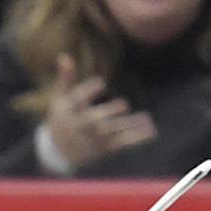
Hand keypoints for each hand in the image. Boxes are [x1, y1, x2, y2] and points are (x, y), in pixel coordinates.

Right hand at [42, 54, 156, 171]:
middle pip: (95, 120)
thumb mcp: (60, 100)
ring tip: (145, 118)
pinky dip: (138, 138)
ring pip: (113, 130)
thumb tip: (64, 56)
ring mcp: (94, 138)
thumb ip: (66, 79)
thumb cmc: (62, 120)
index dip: (89, 92)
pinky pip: (123, 143)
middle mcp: (82, 126)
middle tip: (122, 106)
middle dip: (109, 113)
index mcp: (69, 112)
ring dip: (130, 125)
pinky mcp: (104, 148)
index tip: (101, 84)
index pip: (77, 102)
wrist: (58, 154)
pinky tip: (152, 132)